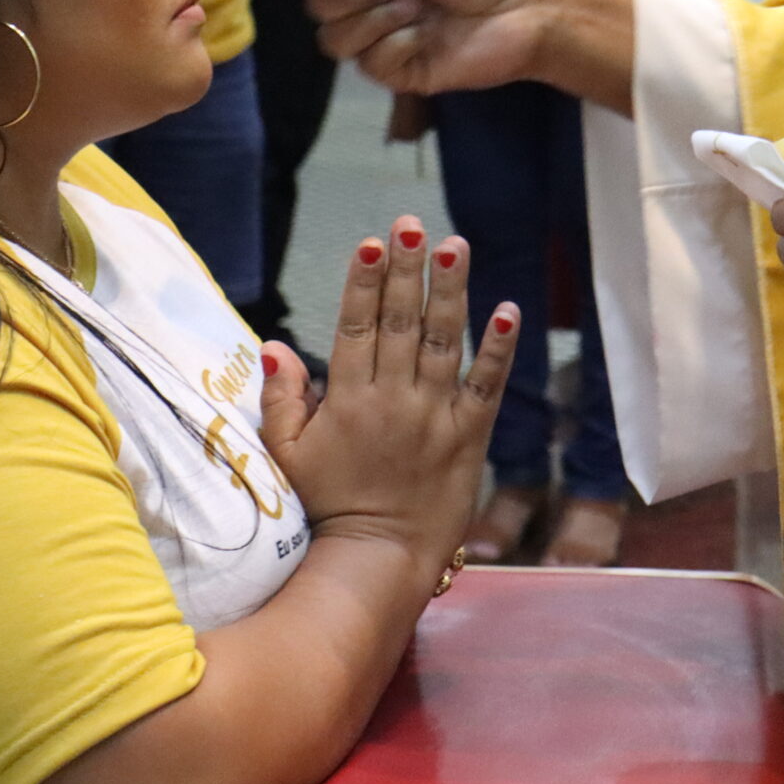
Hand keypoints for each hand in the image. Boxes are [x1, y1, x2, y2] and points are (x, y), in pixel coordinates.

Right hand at [258, 220, 517, 581]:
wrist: (380, 558)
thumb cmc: (328, 506)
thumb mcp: (288, 456)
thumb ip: (281, 400)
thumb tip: (275, 346)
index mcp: (348, 401)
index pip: (356, 327)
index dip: (364, 282)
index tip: (371, 242)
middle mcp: (393, 399)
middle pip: (401, 322)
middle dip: (406, 270)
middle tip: (412, 224)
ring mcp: (435, 416)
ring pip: (443, 342)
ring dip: (451, 291)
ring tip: (455, 245)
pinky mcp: (470, 436)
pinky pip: (487, 385)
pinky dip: (499, 349)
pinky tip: (508, 309)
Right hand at [300, 0, 565, 94]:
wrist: (530, 8)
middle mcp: (376, 0)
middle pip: (319, 6)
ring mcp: (388, 39)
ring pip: (334, 40)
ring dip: (373, 20)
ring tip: (415, 9)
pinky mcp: (403, 73)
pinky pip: (369, 65)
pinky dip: (394, 46)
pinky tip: (425, 36)